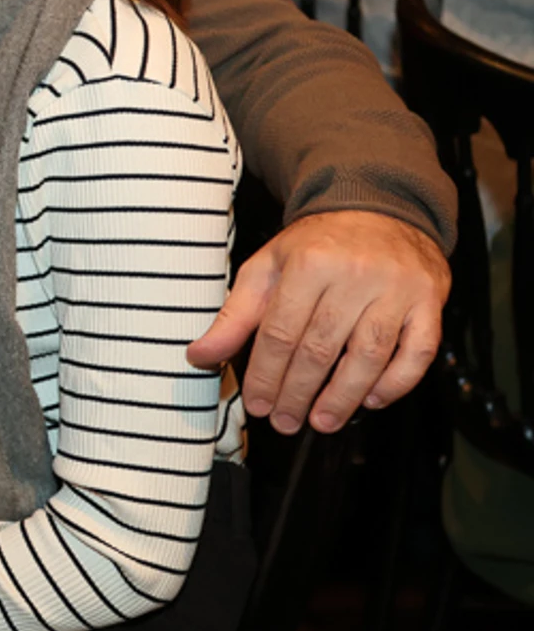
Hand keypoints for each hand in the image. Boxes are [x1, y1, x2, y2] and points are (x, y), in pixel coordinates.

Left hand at [187, 209, 448, 432]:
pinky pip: (419, 352)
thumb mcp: (267, 267)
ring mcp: (398, 289)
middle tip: (284, 421)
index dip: (266, 375)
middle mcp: (356, 275)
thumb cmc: (318, 244)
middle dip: (299, 392)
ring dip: (343, 397)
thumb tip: (200, 355)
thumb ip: (235, 315)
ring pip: (370, 355)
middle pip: (322, 348)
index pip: (281, 332)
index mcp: (309, 263)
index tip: (257, 403)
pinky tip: (371, 400)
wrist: (379, 208)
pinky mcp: (430, 301)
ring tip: (322, 421)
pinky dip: (396, 383)